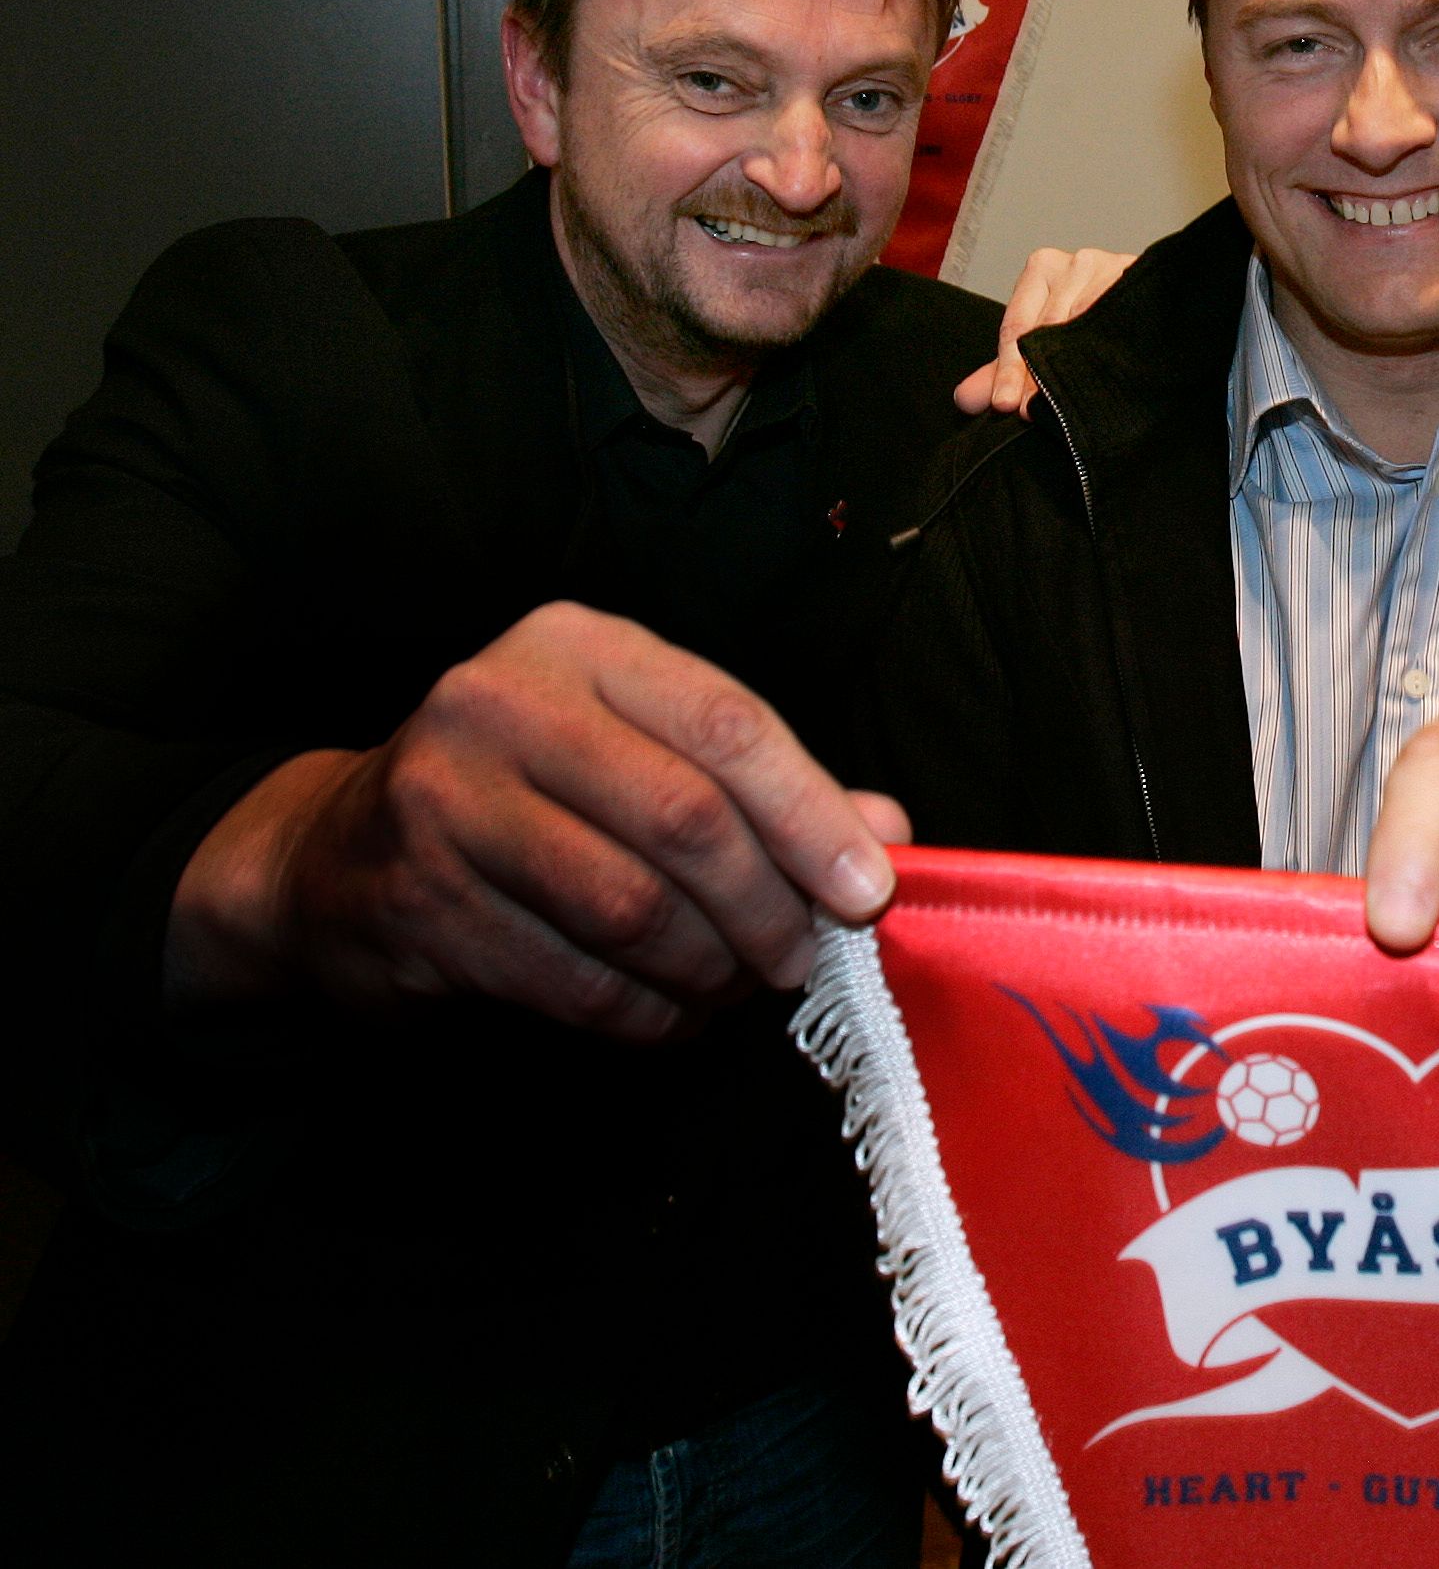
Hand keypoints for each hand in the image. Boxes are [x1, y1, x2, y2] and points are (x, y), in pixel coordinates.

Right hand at [165, 602, 909, 1040]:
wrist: (333, 856)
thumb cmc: (524, 794)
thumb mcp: (635, 750)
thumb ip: (760, 786)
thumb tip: (885, 832)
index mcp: (578, 646)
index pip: (727, 724)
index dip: (814, 814)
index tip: (871, 888)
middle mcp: (501, 704)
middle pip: (687, 819)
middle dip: (769, 906)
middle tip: (804, 956)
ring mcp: (446, 801)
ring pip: (633, 908)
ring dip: (711, 968)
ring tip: (736, 985)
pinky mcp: (420, 902)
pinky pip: (575, 980)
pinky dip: (647, 1012)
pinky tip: (671, 1013)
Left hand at [953, 246, 1137, 415]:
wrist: (1158, 301)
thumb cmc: (1090, 317)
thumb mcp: (1042, 340)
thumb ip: (1006, 369)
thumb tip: (965, 399)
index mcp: (1044, 267)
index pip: (1018, 325)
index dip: (1009, 369)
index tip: (1005, 404)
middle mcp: (1078, 262)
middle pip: (1048, 328)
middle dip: (1036, 376)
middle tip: (1029, 413)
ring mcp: (1114, 268)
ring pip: (1085, 328)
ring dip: (1073, 370)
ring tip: (1064, 406)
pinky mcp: (1145, 283)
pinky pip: (1120, 325)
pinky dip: (1109, 355)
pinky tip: (1105, 381)